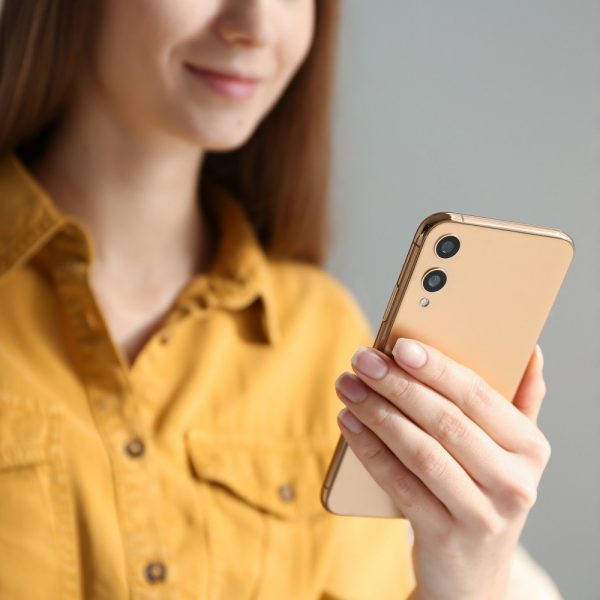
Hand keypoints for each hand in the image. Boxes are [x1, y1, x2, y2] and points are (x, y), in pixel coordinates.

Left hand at [334, 338, 549, 599]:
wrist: (473, 573)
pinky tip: (349, 423)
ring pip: (420, 451)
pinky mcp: (445, 537)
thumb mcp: (511, 451)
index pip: (479, 396)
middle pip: (445, 421)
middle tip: (362, 359)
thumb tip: (531, 350)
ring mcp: (481, 514)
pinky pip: (400, 484)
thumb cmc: (484, 491)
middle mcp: (513, 482)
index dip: (437, 368)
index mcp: (529, 448)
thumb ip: (521, 401)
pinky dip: (370, 450)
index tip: (399, 344)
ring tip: (348, 386)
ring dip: (378, 413)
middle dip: (398, 385)